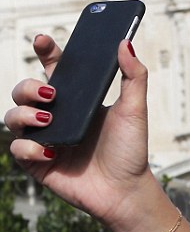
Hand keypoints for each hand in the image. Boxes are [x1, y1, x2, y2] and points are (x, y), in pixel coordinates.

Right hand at [5, 35, 152, 231]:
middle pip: (25, 90)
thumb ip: (133, 76)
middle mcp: (57, 117)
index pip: (54, 69)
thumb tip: (125, 43)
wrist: (126, 191)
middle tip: (52, 95)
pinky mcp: (38, 163)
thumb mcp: (135, 111)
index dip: (45, 51)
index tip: (43, 40)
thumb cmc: (131, 151)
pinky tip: (51, 152)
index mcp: (77, 100)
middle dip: (29, 87)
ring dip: (24, 114)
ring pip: (13, 116)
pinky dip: (29, 148)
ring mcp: (44, 139)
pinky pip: (17, 148)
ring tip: (48, 121)